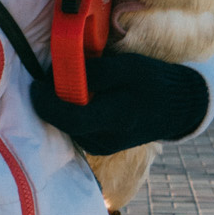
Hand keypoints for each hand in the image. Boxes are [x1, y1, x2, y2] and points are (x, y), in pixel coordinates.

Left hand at [31, 51, 208, 154]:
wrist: (177, 107)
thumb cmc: (154, 82)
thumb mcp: (127, 67)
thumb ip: (94, 72)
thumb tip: (59, 75)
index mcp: (115, 120)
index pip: (69, 118)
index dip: (46, 102)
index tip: (36, 84)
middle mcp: (105, 141)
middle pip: (64, 122)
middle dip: (52, 100)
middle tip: (52, 78)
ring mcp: (102, 147)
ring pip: (68, 126)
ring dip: (63, 106)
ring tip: (74, 85)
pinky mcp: (99, 147)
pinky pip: (76, 129)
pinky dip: (73, 112)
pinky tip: (83, 98)